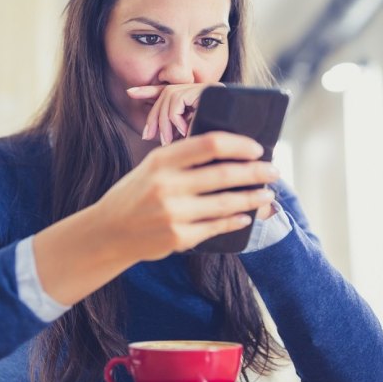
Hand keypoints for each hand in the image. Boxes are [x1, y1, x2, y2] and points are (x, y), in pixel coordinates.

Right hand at [92, 131, 279, 261]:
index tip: (257, 148)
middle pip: (224, 174)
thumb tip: (230, 152)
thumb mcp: (152, 167)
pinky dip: (235, 220)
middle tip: (274, 172)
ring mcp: (173, 213)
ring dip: (253, 198)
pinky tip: (246, 216)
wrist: (108, 232)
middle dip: (256, 172)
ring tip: (267, 194)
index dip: (239, 144)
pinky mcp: (178, 237)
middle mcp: (167, 185)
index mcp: (161, 160)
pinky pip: (216, 227)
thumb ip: (183, 158)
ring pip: (226, 203)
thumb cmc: (135, 194)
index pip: (210, 144)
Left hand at [127, 83, 225, 145]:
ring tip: (169, 141)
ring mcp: (204, 88)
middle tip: (148, 137)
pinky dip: (176, 119)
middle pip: (166, 95)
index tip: (131, 92)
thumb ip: (175, 134)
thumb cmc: (217, 148)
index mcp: (196, 99)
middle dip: (154, 115)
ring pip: (170, 97)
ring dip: (165, 122)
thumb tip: (152, 138)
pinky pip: (178, 101)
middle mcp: (201, 90)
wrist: (243, 140)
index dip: (148, 91)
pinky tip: (184, 132)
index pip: (167, 91)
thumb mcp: (190, 140)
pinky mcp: (206, 90)